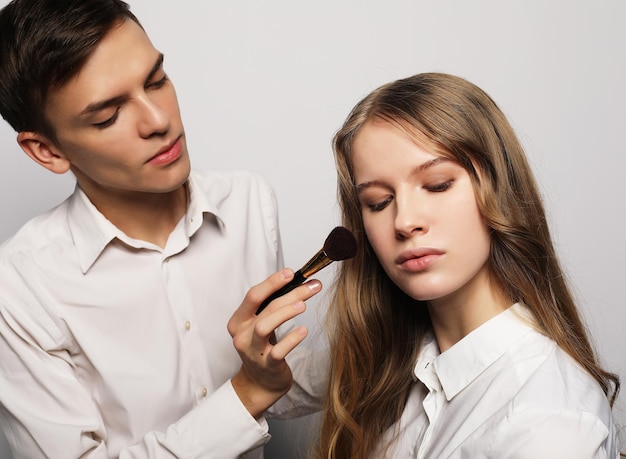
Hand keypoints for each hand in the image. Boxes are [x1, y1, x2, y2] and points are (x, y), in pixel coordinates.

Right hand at [227, 268, 321, 417]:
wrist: (260, 383)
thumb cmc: (264, 347)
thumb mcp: (262, 324)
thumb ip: (275, 305)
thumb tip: (302, 283)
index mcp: (239, 320)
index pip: (254, 296)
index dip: (272, 282)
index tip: (291, 273)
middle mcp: (242, 334)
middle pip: (264, 308)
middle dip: (290, 294)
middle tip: (311, 287)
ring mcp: (252, 351)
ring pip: (265, 327)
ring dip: (285, 313)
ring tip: (303, 305)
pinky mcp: (266, 365)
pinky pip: (278, 351)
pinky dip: (291, 339)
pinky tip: (303, 331)